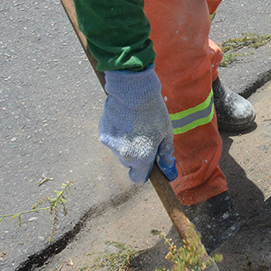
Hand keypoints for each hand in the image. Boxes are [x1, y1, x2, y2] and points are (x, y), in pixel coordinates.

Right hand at [100, 67, 176, 184]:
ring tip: (136, 124)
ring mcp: (111, 144)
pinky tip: (126, 119)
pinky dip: (118, 133)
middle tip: (146, 137)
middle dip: (137, 155)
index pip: (138, 178)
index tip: (150, 164)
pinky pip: (113, 138)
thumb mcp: (166, 133)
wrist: (134, 92)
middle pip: (129, 163)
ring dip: (127, 143)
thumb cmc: (154, 113)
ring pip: (120, 150)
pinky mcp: (103, 132)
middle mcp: (123, 155)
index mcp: (140, 158)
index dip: (145, 173)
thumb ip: (165, 152)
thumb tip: (167, 166)